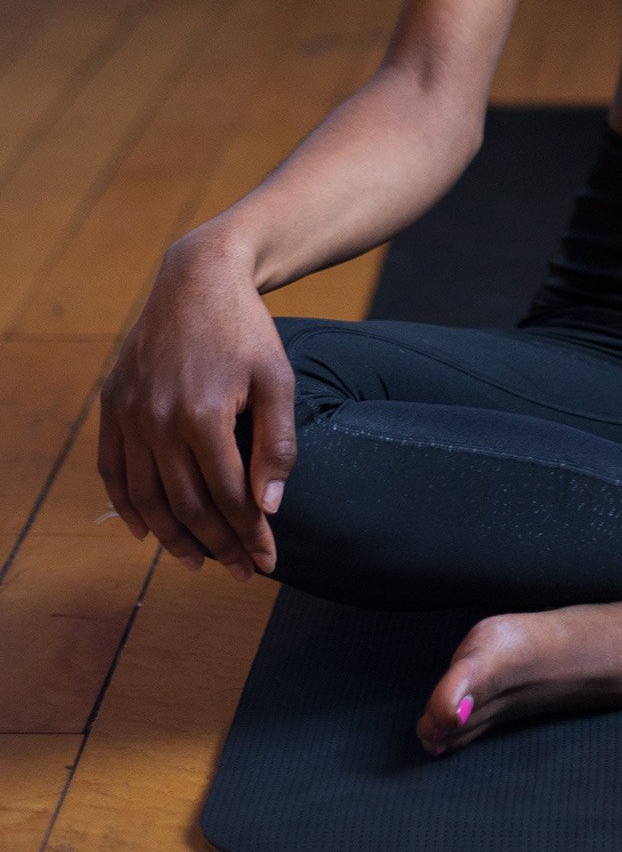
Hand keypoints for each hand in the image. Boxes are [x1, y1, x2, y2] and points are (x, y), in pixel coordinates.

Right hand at [98, 234, 296, 579]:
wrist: (197, 281)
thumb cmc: (247, 330)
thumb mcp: (277, 379)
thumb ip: (276, 444)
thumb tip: (269, 507)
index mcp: (204, 414)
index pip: (229, 495)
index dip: (250, 533)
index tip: (268, 559)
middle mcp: (159, 420)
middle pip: (187, 504)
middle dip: (218, 544)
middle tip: (240, 570)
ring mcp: (130, 414)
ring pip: (147, 497)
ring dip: (172, 537)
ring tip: (199, 560)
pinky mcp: (113, 405)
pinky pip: (113, 471)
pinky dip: (128, 507)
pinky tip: (148, 532)